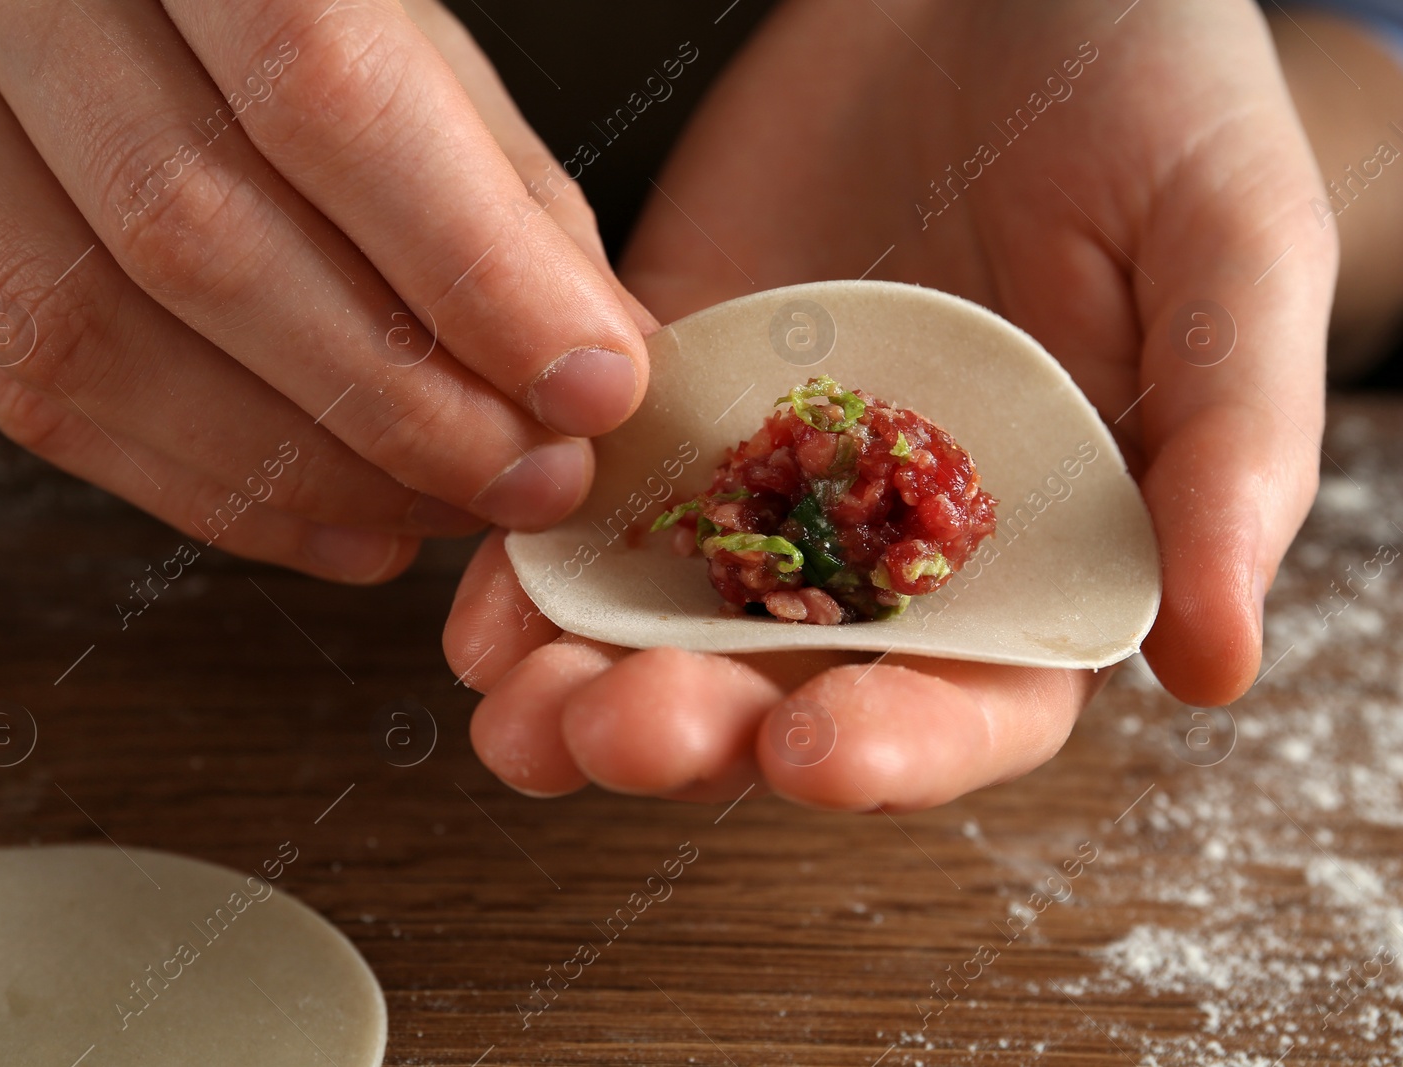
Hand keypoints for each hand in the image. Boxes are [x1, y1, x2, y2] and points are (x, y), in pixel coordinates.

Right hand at [0, 0, 650, 583]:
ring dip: (302, 468)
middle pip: (196, 234)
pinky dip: (204, 490)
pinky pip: (27, 400)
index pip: (317, 90)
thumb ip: (479, 173)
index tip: (592, 386)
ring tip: (441, 510)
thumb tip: (588, 350)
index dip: (467, 263)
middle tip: (531, 475)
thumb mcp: (373, 15)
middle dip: (395, 395)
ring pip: (91, 340)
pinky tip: (333, 523)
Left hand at [445, 0, 1334, 809]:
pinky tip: (483, 604)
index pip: (969, 696)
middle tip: (615, 728)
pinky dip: (532, 559)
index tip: (816, 749)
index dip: (898, 744)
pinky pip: (592, 494)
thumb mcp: (1231, 256)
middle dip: (698, 727)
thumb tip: (1219, 663)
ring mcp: (765, 470)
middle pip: (786, 682)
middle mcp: (884, 540)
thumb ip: (1230, 451)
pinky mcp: (670, 392)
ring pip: (668, 614)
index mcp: (1033, 549)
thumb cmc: (1156, 105)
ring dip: (584, 677)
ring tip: (517, 708)